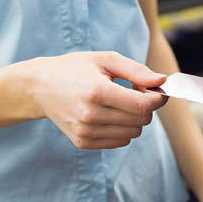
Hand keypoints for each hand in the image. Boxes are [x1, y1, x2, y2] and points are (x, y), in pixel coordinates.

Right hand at [26, 51, 167, 148]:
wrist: (40, 87)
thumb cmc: (75, 69)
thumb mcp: (105, 59)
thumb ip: (136, 70)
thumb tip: (162, 81)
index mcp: (97, 91)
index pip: (143, 106)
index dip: (157, 99)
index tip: (158, 91)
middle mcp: (91, 115)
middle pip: (141, 121)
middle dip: (145, 107)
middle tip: (134, 92)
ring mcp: (85, 131)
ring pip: (133, 133)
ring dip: (134, 119)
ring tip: (119, 102)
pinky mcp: (83, 142)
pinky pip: (120, 142)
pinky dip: (122, 129)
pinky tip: (110, 114)